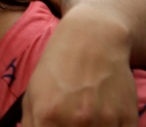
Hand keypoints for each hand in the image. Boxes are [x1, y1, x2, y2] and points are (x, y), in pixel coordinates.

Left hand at [22, 8, 137, 125]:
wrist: (92, 40)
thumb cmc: (57, 67)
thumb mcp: (33, 94)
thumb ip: (30, 125)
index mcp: (47, 114)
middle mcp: (76, 120)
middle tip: (71, 122)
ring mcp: (104, 120)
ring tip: (87, 118)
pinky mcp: (127, 118)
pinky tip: (102, 118)